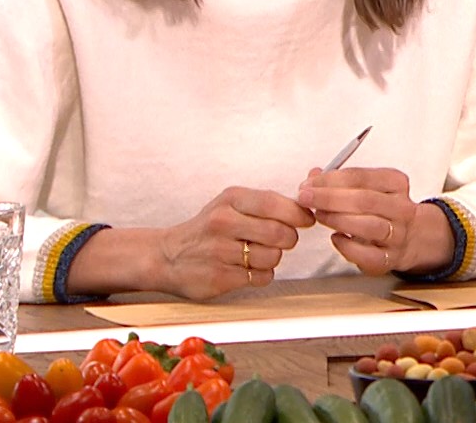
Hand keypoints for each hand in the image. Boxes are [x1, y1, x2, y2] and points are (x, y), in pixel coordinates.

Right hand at [150, 187, 312, 299]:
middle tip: (283, 239)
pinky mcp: (220, 277)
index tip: (306, 220)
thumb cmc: (208, 228)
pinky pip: (261, 277)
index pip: (276, 204)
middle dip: (289, 239)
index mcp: (231, 199)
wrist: (168, 256)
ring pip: (273, 257)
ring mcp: (220, 251)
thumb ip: (267, 203)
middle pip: (280, 233)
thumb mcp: (231, 204)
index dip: (299, 214)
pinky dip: (262, 274)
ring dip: (274, 258)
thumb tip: (307, 206)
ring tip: (258, 253)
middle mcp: (224, 222)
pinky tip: (248, 268)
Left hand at [296, 167, 448, 276]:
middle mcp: (401, 208)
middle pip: (365, 200)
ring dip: (338, 220)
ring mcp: (398, 235)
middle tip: (305, 198)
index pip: (361, 176)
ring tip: (319, 215)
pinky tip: (336, 238)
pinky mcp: (389, 259)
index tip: (309, 183)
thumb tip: (313, 177)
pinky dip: (347, 246)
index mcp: (396, 183)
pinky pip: (367, 254)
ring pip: (369, 226)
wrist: (409, 237)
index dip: (330, 179)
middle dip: (329, 198)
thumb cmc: (380, 209)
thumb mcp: (366, 188)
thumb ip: (339, 181)